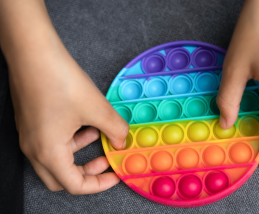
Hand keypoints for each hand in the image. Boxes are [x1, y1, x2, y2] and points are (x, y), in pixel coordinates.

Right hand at [1, 0, 127, 193]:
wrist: (33, 52)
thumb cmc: (59, 80)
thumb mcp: (97, 109)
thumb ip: (114, 129)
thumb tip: (122, 140)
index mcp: (48, 152)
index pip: (75, 185)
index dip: (99, 184)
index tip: (114, 174)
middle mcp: (34, 148)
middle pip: (62, 178)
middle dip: (87, 173)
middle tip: (105, 162)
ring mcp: (29, 135)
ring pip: (57, 158)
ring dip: (80, 152)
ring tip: (99, 135)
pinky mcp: (30, 122)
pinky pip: (51, 141)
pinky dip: (71, 139)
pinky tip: (85, 123)